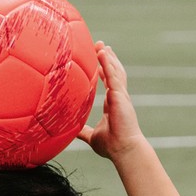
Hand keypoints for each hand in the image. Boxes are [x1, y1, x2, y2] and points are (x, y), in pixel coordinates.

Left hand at [78, 42, 144, 160]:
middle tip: (100, 45)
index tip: (99, 58)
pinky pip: (113, 75)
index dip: (105, 69)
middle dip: (107, 58)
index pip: (109, 81)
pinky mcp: (120, 96)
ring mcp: (120, 95)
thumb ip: (82, 132)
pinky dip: (108, 63)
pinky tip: (102, 53)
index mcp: (113, 103)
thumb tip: (71, 133)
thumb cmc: (112, 145)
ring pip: (115, 70)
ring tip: (101, 45)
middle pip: (114, 71)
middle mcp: (118, 97)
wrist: (123, 149)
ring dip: (108, 57)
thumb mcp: (92, 136)